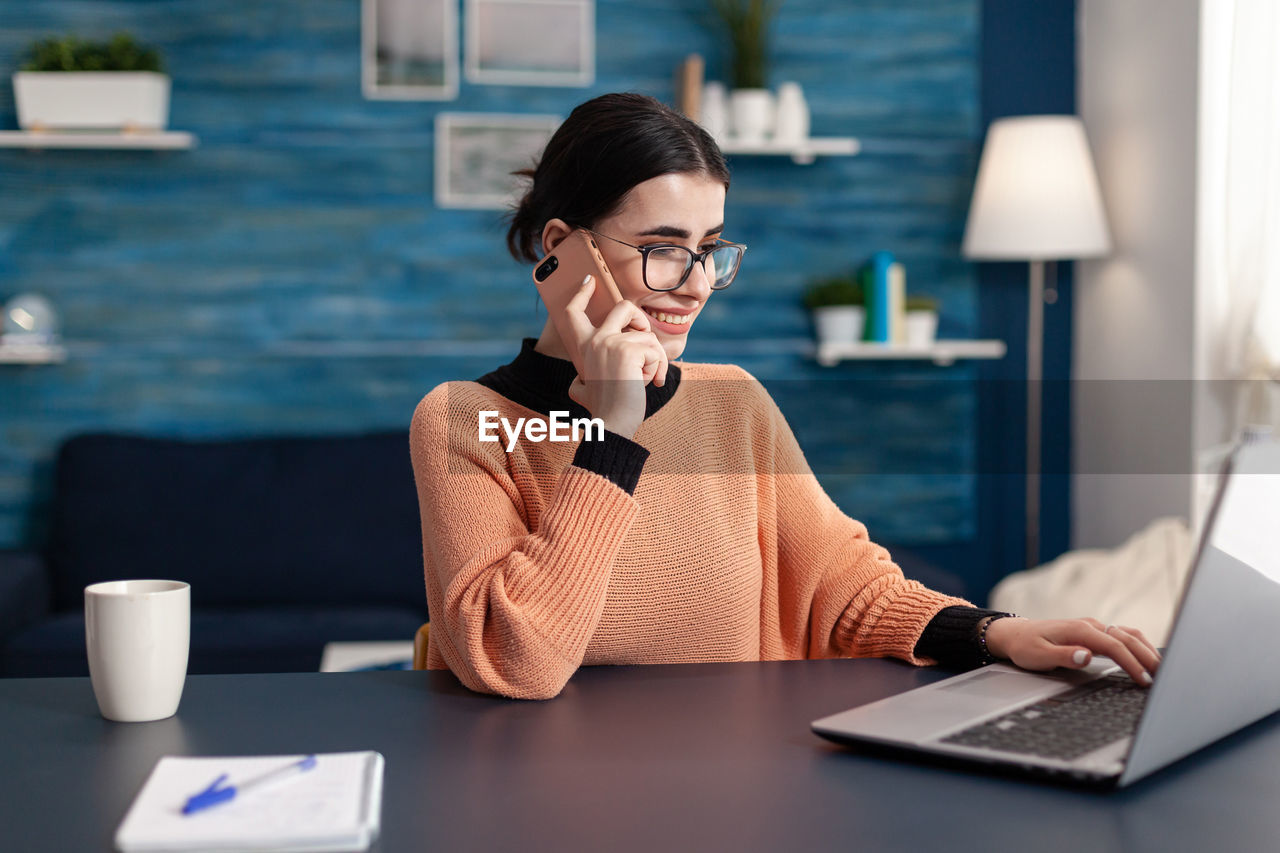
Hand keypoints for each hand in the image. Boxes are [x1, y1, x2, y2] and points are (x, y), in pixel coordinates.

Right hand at [562, 275, 667, 438]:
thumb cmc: (602, 410)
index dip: (581, 293)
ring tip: (645, 379)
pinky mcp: (629, 349)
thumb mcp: (583, 389)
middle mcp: (594, 339)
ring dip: (654, 359)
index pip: (574, 312)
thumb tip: (578, 381)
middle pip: (624, 307)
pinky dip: (659, 368)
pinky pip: (656, 350)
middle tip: (644, 339)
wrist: (612, 423)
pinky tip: (649, 383)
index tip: (589, 280)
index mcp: (583, 347)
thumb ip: (582, 378)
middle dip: (640, 319)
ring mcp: (611, 342)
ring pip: (648, 336)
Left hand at [984, 616, 1161, 685]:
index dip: (1131, 663)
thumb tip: (1086, 655)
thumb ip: (1063, 656)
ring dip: (1146, 649)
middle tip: (1164, 677)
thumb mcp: (1039, 655)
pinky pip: (1121, 636)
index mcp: (1079, 630)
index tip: (1143, 679)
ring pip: (1127, 635)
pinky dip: (1138, 645)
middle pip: (1126, 638)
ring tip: (1161, 668)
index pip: (1114, 645)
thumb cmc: (1026, 646)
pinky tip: (1146, 657)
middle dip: (1147, 656)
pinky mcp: (1093, 633)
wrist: (1016, 634)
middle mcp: (1090, 626)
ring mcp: (1093, 627)